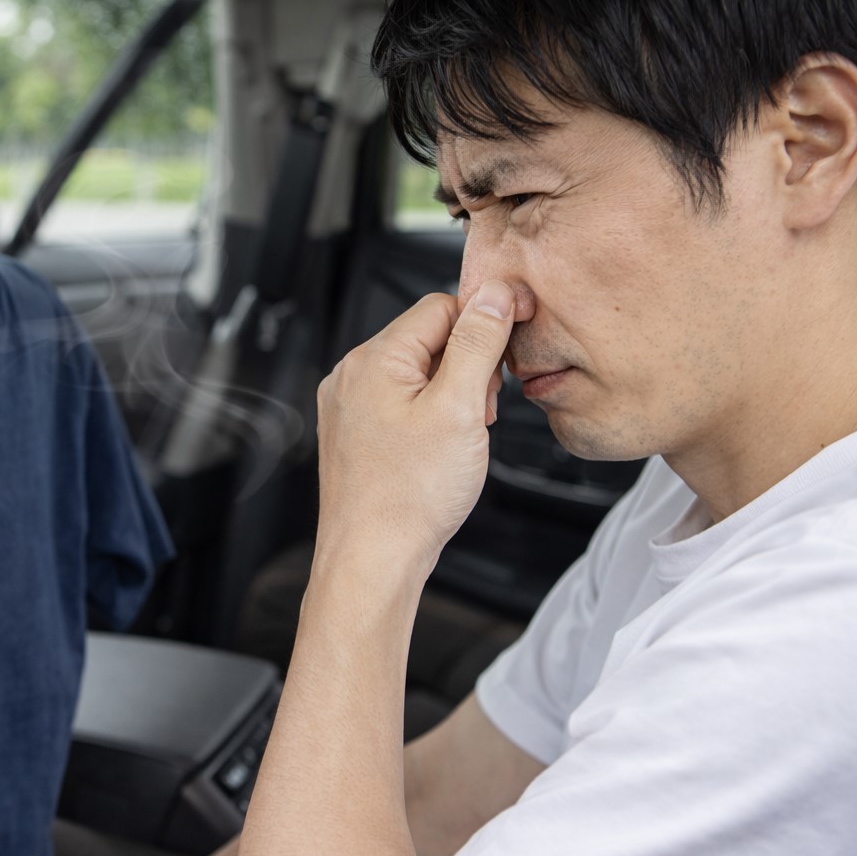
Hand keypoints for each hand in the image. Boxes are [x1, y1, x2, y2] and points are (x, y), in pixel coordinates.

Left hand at [314, 280, 514, 571]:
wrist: (372, 561)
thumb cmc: (408, 498)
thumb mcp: (460, 408)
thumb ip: (478, 343)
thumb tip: (495, 294)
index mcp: (373, 359)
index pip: (441, 306)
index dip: (483, 328)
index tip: (506, 357)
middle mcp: (353, 377)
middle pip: (430, 340)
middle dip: (468, 368)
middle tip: (482, 413)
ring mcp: (350, 407)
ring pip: (419, 375)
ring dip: (453, 396)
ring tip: (461, 438)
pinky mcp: (356, 435)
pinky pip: (403, 406)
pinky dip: (431, 419)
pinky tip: (440, 452)